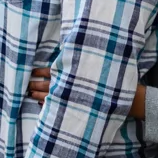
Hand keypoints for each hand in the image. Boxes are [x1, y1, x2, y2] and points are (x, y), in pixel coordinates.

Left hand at [28, 67, 145, 119]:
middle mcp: (76, 86)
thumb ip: (84, 60)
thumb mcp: (101, 67)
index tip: (31, 72)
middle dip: (37, 85)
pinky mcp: (80, 108)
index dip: (42, 72)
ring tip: (30, 95)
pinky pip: (61, 108)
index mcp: (79, 73)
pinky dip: (50, 106)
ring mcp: (77, 98)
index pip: (55, 71)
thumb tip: (71, 50)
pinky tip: (43, 105)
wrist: (131, 100)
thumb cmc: (116, 80)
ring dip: (40, 96)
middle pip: (51, 85)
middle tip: (26, 85)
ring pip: (53, 97)